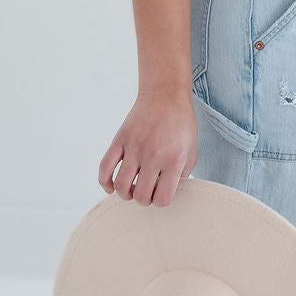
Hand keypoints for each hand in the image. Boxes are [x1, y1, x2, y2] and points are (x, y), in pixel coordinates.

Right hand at [98, 88, 197, 206]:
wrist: (166, 94)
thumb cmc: (181, 123)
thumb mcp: (191, 150)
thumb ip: (182, 175)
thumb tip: (167, 195)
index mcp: (174, 159)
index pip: (162, 199)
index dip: (160, 200)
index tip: (161, 192)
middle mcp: (153, 154)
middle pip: (140, 196)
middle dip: (143, 199)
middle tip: (147, 190)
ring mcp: (134, 146)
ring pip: (121, 186)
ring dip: (125, 193)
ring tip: (131, 188)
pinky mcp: (120, 139)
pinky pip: (105, 168)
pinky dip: (105, 182)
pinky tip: (111, 185)